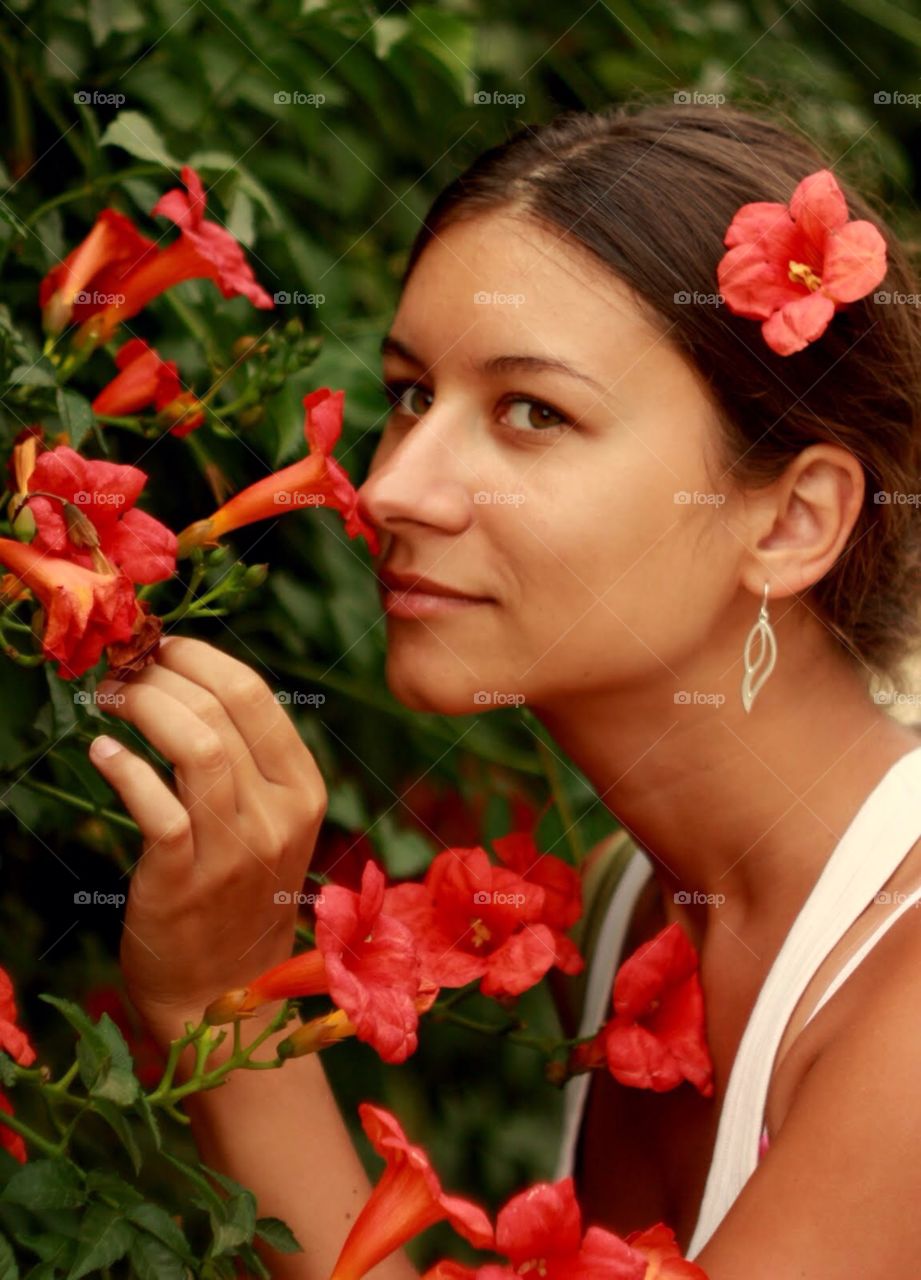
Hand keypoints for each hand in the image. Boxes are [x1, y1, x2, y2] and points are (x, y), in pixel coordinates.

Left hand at [87, 636, 327, 1047]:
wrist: (225, 996)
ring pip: (198, 745)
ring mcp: (237, 849)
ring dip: (145, 706)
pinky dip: (125, 769)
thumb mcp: (270, 824)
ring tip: (110, 697)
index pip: (256, 696)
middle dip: (164, 672)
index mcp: (304, 789)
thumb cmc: (237, 898)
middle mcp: (280, 814)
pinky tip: (100, 752)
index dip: (201, 659)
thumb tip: (190, 683)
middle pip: (223, 709)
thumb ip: (249, 762)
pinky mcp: (188, 879)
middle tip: (123, 665)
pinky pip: (159, 806)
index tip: (161, 647)